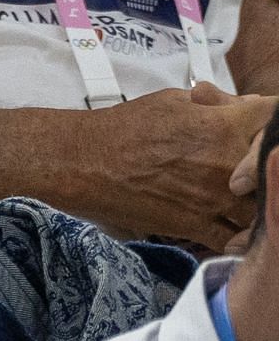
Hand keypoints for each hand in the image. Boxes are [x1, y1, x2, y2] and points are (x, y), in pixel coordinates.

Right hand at [81, 82, 271, 248]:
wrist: (82, 163)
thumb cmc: (121, 129)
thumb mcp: (170, 101)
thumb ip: (214, 104)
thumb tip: (240, 105)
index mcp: (223, 125)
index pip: (274, 116)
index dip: (273, 120)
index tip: (264, 125)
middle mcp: (228, 163)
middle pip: (274, 168)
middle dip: (266, 166)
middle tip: (247, 169)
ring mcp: (214, 198)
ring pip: (261, 208)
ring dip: (256, 203)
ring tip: (241, 199)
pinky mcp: (196, 226)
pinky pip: (235, 239)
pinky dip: (238, 236)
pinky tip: (232, 229)